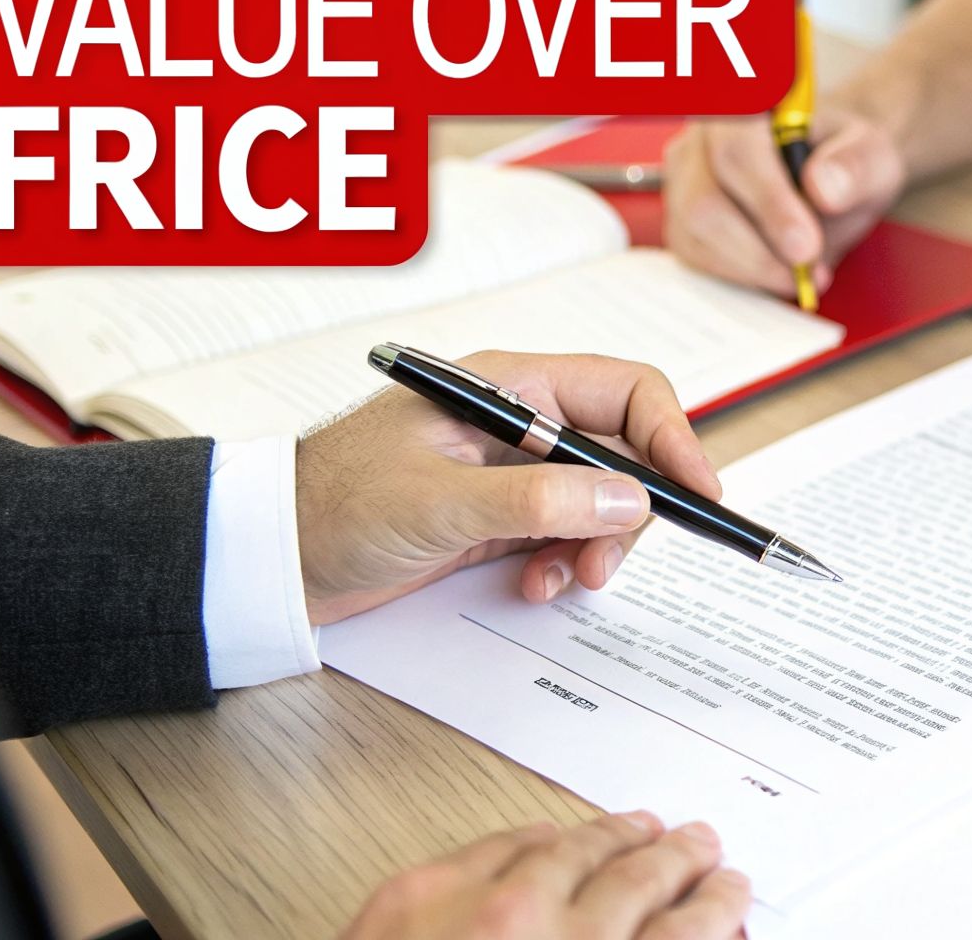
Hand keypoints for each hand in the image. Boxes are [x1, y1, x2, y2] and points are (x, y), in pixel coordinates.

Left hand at [295, 351, 721, 624]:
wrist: (271, 554)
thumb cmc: (333, 502)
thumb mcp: (441, 503)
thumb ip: (539, 501)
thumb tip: (630, 501)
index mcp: (510, 386)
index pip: (625, 391)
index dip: (672, 437)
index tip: (699, 493)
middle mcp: (520, 421)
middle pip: (624, 453)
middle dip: (631, 511)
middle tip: (609, 561)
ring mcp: (511, 470)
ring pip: (600, 502)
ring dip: (596, 547)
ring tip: (563, 580)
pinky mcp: (499, 515)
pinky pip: (565, 535)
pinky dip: (563, 564)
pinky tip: (533, 586)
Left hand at [341, 812, 749, 939]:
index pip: (688, 932)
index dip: (717, 906)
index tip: (730, 891)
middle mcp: (549, 937)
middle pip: (641, 881)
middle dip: (681, 860)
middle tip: (702, 845)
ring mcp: (481, 908)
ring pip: (576, 848)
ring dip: (621, 834)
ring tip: (645, 826)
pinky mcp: (419, 890)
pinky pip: (502, 842)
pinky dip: (542, 836)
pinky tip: (556, 834)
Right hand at [663, 105, 904, 297]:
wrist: (831, 169)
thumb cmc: (842, 156)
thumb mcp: (869, 153)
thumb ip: (853, 166)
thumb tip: (823, 189)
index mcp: (744, 101)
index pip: (737, 150)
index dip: (768, 203)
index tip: (805, 246)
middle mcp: (701, 137)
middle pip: (704, 204)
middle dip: (758, 251)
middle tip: (809, 271)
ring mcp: (684, 179)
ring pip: (694, 236)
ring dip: (752, 268)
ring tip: (803, 274)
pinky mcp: (682, 219)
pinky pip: (696, 257)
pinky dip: (740, 275)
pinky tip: (778, 273)